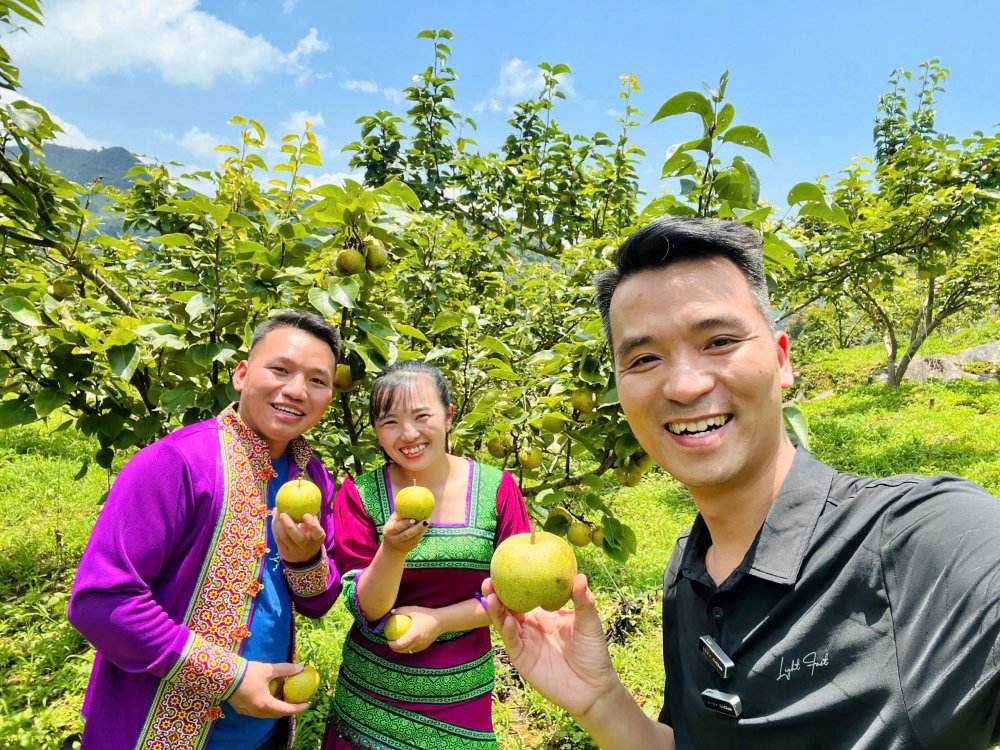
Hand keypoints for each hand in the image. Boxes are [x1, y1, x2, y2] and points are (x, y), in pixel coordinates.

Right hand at [227, 661, 309, 717]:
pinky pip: (258, 711)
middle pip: (276, 714)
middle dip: (288, 709)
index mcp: (265, 704)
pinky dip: (267, 706)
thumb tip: (300, 667)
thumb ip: (286, 669)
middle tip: (296, 701)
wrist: (224, 675)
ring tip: (284, 698)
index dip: (298, 707)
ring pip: (266, 713)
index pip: (286, 710)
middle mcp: (257, 711)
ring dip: (277, 708)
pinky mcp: (241, 709)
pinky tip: (269, 696)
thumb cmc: (248, 673)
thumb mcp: (269, 669)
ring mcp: (248, 711)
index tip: (307, 703)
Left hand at [271, 508, 323, 564]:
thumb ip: (311, 518)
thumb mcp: (315, 530)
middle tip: (283, 514)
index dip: (312, 525)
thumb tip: (304, 500)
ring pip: (284, 537)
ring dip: (278, 524)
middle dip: (289, 525)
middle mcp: (306, 546)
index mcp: (317, 539)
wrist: (304, 558)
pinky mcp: (284, 552)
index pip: (317, 533)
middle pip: (298, 538)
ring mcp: (294, 551)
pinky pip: (277, 538)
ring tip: (276, 511)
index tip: (306, 514)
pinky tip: (274, 518)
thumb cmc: (310, 537)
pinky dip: (275, 527)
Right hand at [381, 512, 427, 554]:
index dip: (405, 523)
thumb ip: (399, 514)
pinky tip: (426, 526)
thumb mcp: (392, 521)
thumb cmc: (393, 527)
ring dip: (422, 529)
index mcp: (388, 531)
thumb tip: (409, 502)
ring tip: (427, 521)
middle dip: (417, 527)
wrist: (392, 547)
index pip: (397, 527)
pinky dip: (422, 533)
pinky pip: (417, 540)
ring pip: (414, 538)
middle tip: (425, 520)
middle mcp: (394, 539)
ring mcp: (402, 545)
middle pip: (407, 534)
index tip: (413, 518)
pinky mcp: (409, 548)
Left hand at [386, 606, 440, 653]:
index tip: (388, 640)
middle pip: (403, 650)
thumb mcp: (413, 610)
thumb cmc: (427, 614)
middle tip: (391, 643)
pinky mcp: (425, 646)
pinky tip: (407, 644)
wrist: (441, 621)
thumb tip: (391, 612)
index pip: (400, 644)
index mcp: (413, 635)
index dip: (392, 645)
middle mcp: (417, 642)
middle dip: (394, 649)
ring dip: (401, 650)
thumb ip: (401, 610)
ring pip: (408, 651)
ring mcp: (422, 645)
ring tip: (397, 644)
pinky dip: (409, 648)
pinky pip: (414, 650)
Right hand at [483, 573, 617, 717]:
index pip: (527, 595)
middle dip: (498, 592)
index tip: (509, 565)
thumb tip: (579, 575)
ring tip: (490, 592)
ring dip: (496, 608)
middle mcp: (532, 626)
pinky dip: (506, 627)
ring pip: (505, 622)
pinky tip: (504, 616)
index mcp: (546, 614)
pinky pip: (511, 640)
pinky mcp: (522, 658)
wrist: (593, 688)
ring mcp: (526, 642)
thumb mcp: (589, 622)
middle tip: (490, 577)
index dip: (516, 582)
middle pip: (510, 606)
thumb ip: (583, 600)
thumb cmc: (593, 653)